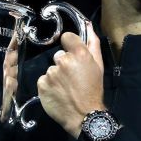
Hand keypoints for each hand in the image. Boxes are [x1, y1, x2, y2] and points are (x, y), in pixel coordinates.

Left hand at [36, 22, 104, 137]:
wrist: (84, 116)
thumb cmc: (93, 90)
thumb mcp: (99, 66)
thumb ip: (93, 43)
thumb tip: (88, 24)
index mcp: (79, 54)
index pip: (67, 37)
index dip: (70, 45)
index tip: (73, 56)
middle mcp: (63, 61)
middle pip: (58, 55)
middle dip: (64, 64)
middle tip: (72, 78)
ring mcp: (50, 73)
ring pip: (51, 69)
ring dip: (56, 76)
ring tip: (65, 88)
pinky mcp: (41, 84)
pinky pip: (43, 80)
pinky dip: (49, 86)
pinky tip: (58, 93)